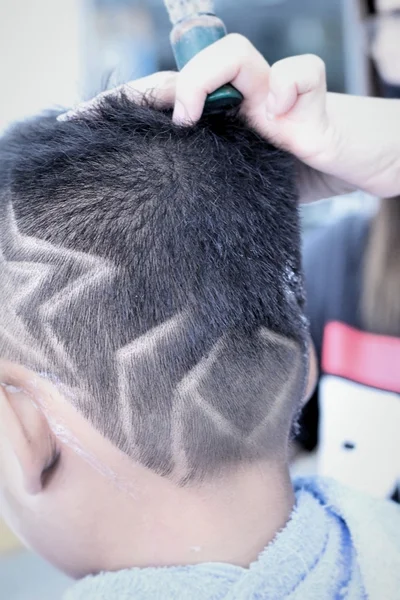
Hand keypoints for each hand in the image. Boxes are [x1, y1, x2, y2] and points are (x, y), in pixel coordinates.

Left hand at [61, 35, 399, 199]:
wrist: (356, 166)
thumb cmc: (301, 178)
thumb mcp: (245, 187)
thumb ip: (211, 186)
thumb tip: (162, 216)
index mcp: (224, 125)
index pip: (168, 103)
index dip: (125, 109)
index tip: (81, 127)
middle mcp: (244, 103)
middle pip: (186, 71)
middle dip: (143, 90)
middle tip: (107, 113)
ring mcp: (276, 97)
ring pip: (235, 53)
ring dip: (205, 75)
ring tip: (191, 115)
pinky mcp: (313, 101)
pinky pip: (303, 74)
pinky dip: (294, 85)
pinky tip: (283, 114)